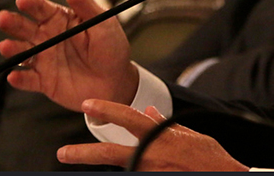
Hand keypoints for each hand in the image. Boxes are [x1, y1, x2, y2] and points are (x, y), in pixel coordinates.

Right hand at [0, 0, 138, 110]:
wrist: (117, 82)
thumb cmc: (111, 48)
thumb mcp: (101, 22)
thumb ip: (82, 0)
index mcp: (61, 20)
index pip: (41, 7)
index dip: (31, 2)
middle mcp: (48, 38)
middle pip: (24, 27)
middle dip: (12, 22)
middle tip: (4, 18)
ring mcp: (44, 59)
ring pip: (21, 52)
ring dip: (12, 49)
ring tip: (7, 46)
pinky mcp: (44, 81)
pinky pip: (28, 80)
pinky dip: (20, 79)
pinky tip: (16, 76)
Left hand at [57, 99, 249, 170]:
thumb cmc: (211, 159)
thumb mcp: (190, 134)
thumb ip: (165, 124)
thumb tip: (150, 110)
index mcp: (161, 136)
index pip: (128, 118)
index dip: (107, 109)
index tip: (89, 105)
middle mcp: (151, 156)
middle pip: (109, 153)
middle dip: (83, 153)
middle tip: (63, 152)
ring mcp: (149, 172)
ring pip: (122, 167)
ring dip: (114, 164)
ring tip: (92, 160)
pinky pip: (135, 173)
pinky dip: (131, 169)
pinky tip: (135, 166)